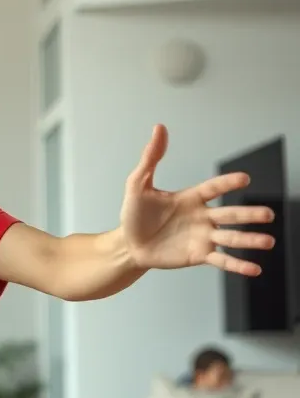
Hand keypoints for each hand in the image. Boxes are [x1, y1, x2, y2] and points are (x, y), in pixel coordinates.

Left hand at [119, 124, 275, 275]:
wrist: (128, 245)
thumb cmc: (134, 215)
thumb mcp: (137, 185)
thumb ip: (151, 158)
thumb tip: (159, 128)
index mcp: (190, 198)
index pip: (212, 188)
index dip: (227, 183)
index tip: (244, 178)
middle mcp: (202, 217)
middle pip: (229, 214)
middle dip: (248, 215)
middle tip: (267, 214)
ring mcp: (202, 237)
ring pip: (231, 238)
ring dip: (250, 240)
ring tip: (269, 241)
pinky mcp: (198, 255)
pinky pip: (221, 260)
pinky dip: (238, 266)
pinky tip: (254, 269)